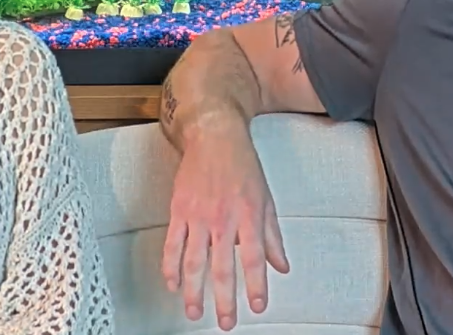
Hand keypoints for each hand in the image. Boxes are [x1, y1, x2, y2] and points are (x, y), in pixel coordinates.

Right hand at [162, 126, 289, 330]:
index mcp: (249, 216)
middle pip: (221, 267)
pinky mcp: (179, 210)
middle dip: (223, 299)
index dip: (256, 285)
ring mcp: (198, 216)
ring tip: (195, 312)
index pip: (253, 259)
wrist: (214, 136)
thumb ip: (272, 237)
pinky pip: (172, 244)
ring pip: (193, 261)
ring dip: (194, 291)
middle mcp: (223, 218)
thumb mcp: (266, 199)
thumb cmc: (243, 166)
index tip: (257, 306)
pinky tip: (173, 284)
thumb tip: (281, 266)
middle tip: (226, 322)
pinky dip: (170, 267)